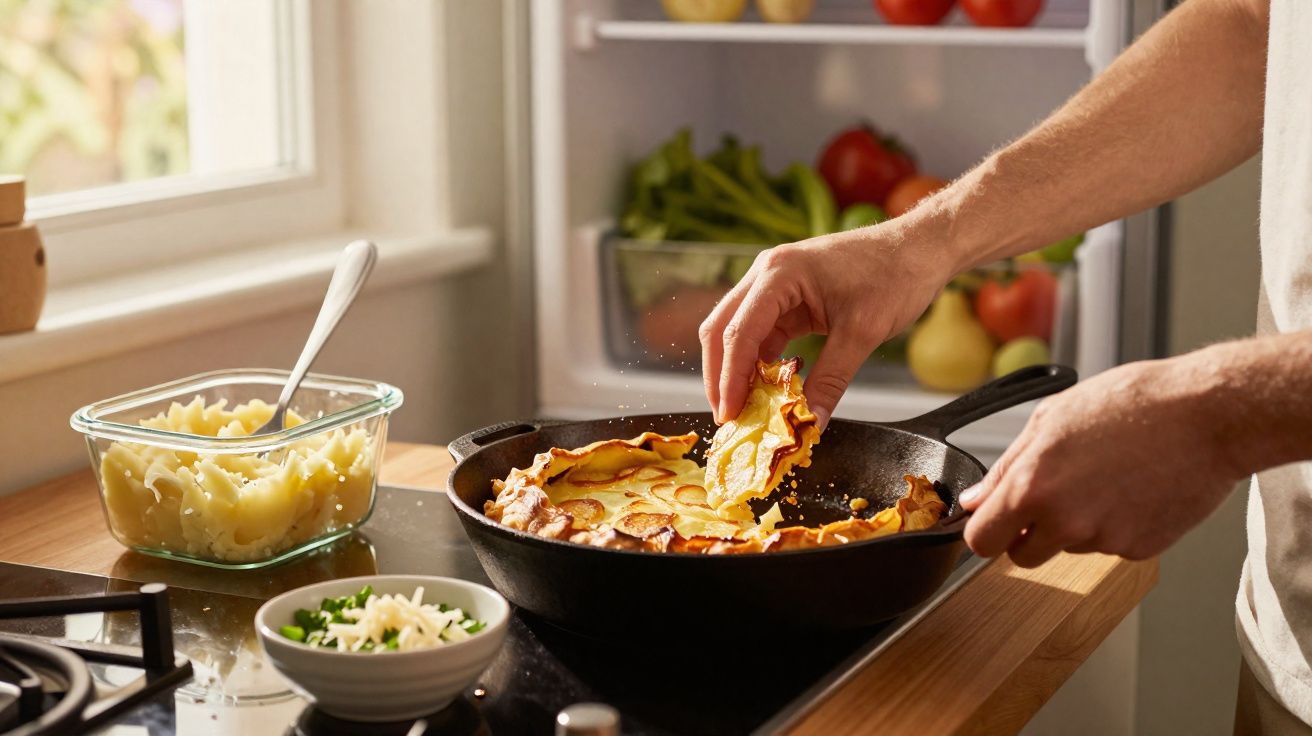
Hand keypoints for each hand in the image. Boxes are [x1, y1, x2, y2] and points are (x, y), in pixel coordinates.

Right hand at [699, 222, 954, 427]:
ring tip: (746, 409)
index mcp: (779, 273)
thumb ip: (831, 380)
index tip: (730, 415)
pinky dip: (761, 362)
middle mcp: (767, 274)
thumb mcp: (862, 333)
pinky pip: (763, 333)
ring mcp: (775, 284)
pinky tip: (769, 390)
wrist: (921, 248)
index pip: (738, 333)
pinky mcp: (789, 297)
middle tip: (729, 417)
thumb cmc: (896, 275)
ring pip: (738, 332)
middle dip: (721, 376)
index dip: (729, 378)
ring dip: (738, 370)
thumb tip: (811, 423)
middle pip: (722, 329)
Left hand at [960, 356, 1241, 567]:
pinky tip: (1132, 488)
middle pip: (1022, 556)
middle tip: (1052, 495)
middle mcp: (1065, 522)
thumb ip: (1005, 467)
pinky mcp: (1139, 549)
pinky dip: (1115, 525)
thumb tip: (975, 500)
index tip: (992, 521)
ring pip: (1069, 547)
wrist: (1206, 416)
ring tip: (1105, 475)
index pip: (982, 541)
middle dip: (1027, 534)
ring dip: (1075, 524)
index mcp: (1032, 487)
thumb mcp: (1050, 418)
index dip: (985, 531)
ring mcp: (1104, 540)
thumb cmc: (1131, 404)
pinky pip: (1110, 545)